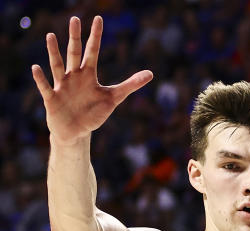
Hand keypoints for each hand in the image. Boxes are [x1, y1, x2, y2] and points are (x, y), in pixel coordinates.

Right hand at [31, 16, 152, 145]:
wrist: (76, 131)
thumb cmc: (93, 113)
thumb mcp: (114, 98)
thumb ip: (130, 85)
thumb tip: (151, 73)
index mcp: (88, 75)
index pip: (93, 51)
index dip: (96, 36)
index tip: (98, 19)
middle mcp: (74, 76)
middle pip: (75, 54)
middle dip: (75, 38)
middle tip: (74, 19)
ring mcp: (62, 86)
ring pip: (57, 66)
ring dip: (54, 52)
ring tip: (51, 36)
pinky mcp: (52, 99)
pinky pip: (45, 87)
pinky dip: (40, 78)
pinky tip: (36, 67)